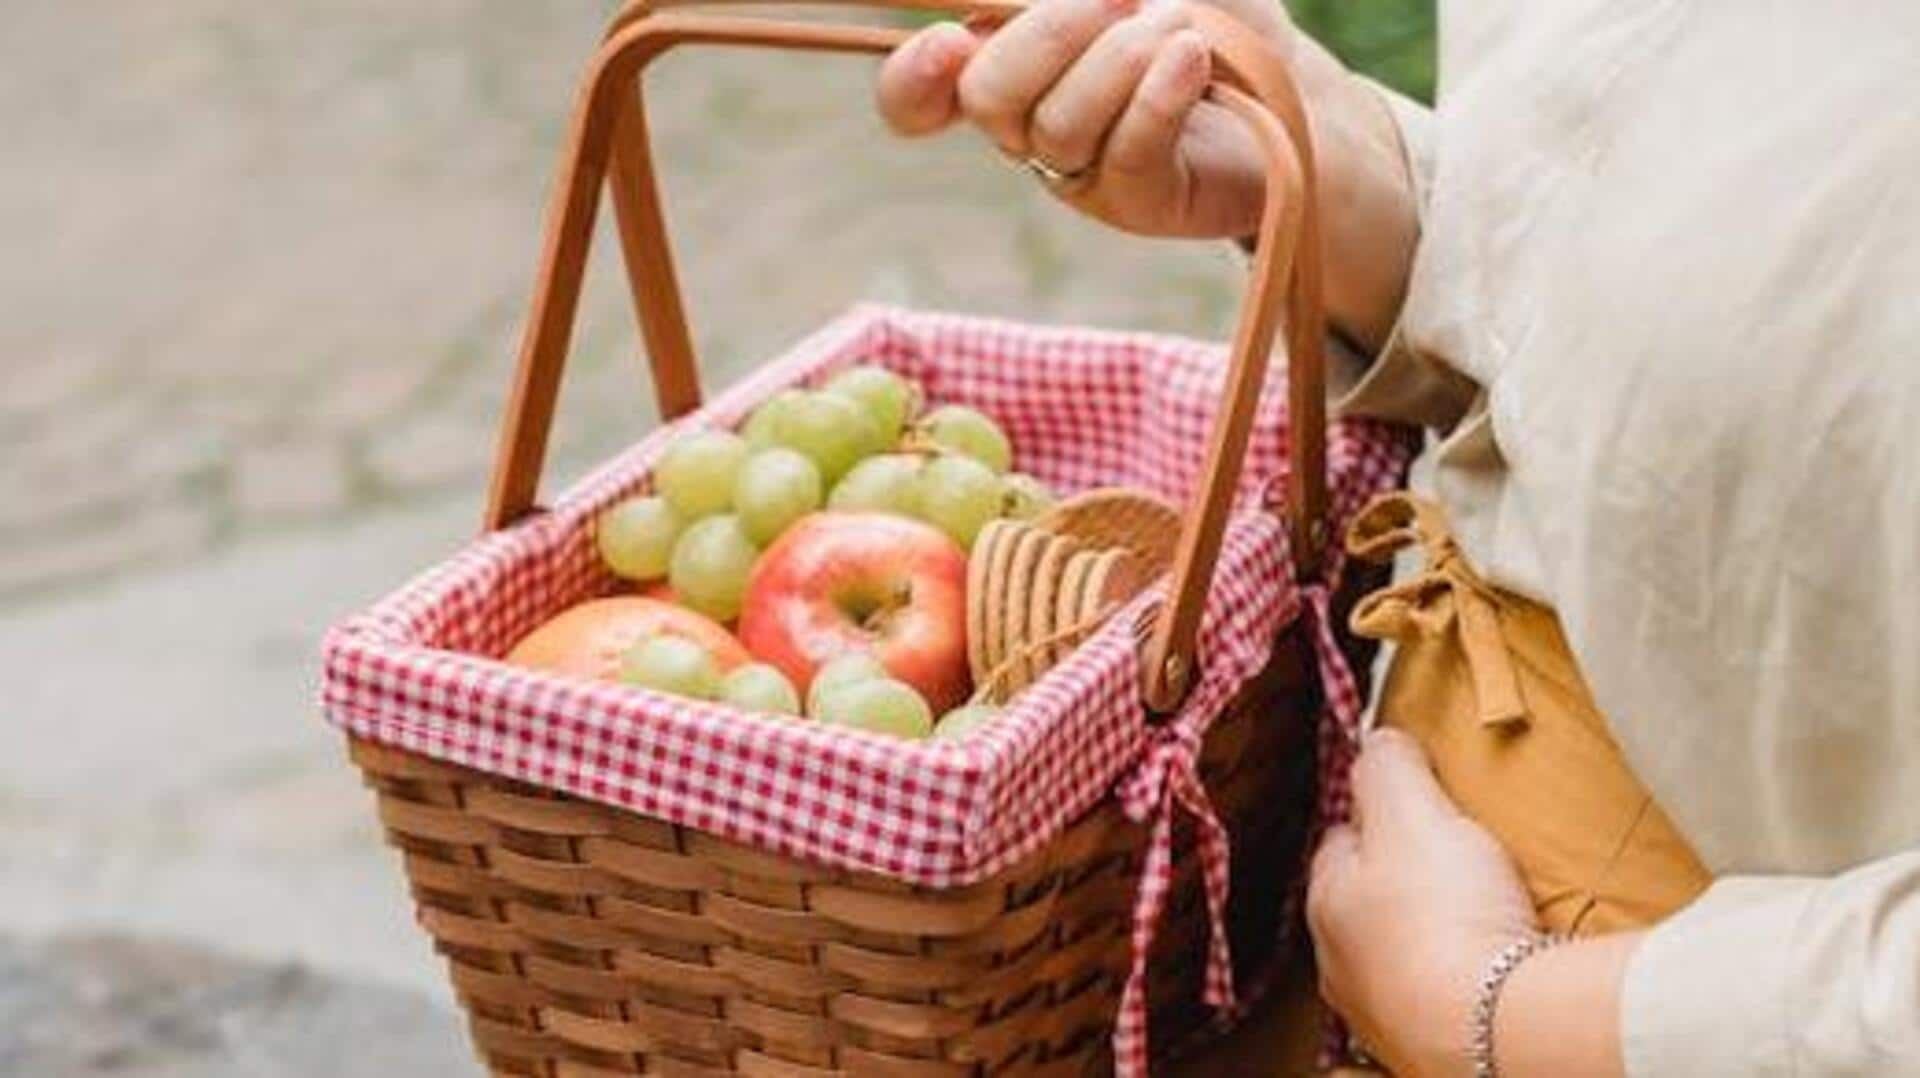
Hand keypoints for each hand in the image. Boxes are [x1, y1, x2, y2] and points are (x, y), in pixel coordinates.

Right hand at [875, 0, 1301, 239]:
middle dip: (1046, 35)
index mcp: (1012, 64)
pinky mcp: (1138, 201)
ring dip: (1121, 59)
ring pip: (1057, 125)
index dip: (913, 80)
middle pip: (987, 98)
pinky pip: (1125, 152)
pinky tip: (1192, 56)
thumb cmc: (1211, 14)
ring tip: (1184, 29)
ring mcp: (1081, 170)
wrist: (1300, 86)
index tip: (946, 44)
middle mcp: (1031, 123)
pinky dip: (1157, 95)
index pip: (919, 96)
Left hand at [1307, 729, 1539, 1077]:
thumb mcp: (1412, 812)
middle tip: (1457, 860)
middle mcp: (1341, 963)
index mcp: (1327, 901)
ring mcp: (1382, 1012)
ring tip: (1481, 916)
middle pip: (1371, 901)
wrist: (1495, 1030)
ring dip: (1431, 935)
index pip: (1342, 840)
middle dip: (1405, 880)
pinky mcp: (1428, 1046)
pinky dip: (1459, 980)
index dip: (1380, 815)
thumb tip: (1377, 740)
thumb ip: (1388, 768)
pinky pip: (1439, 997)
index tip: (1417, 806)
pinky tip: (1490, 970)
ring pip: (1400, 954)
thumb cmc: (1445, 918)